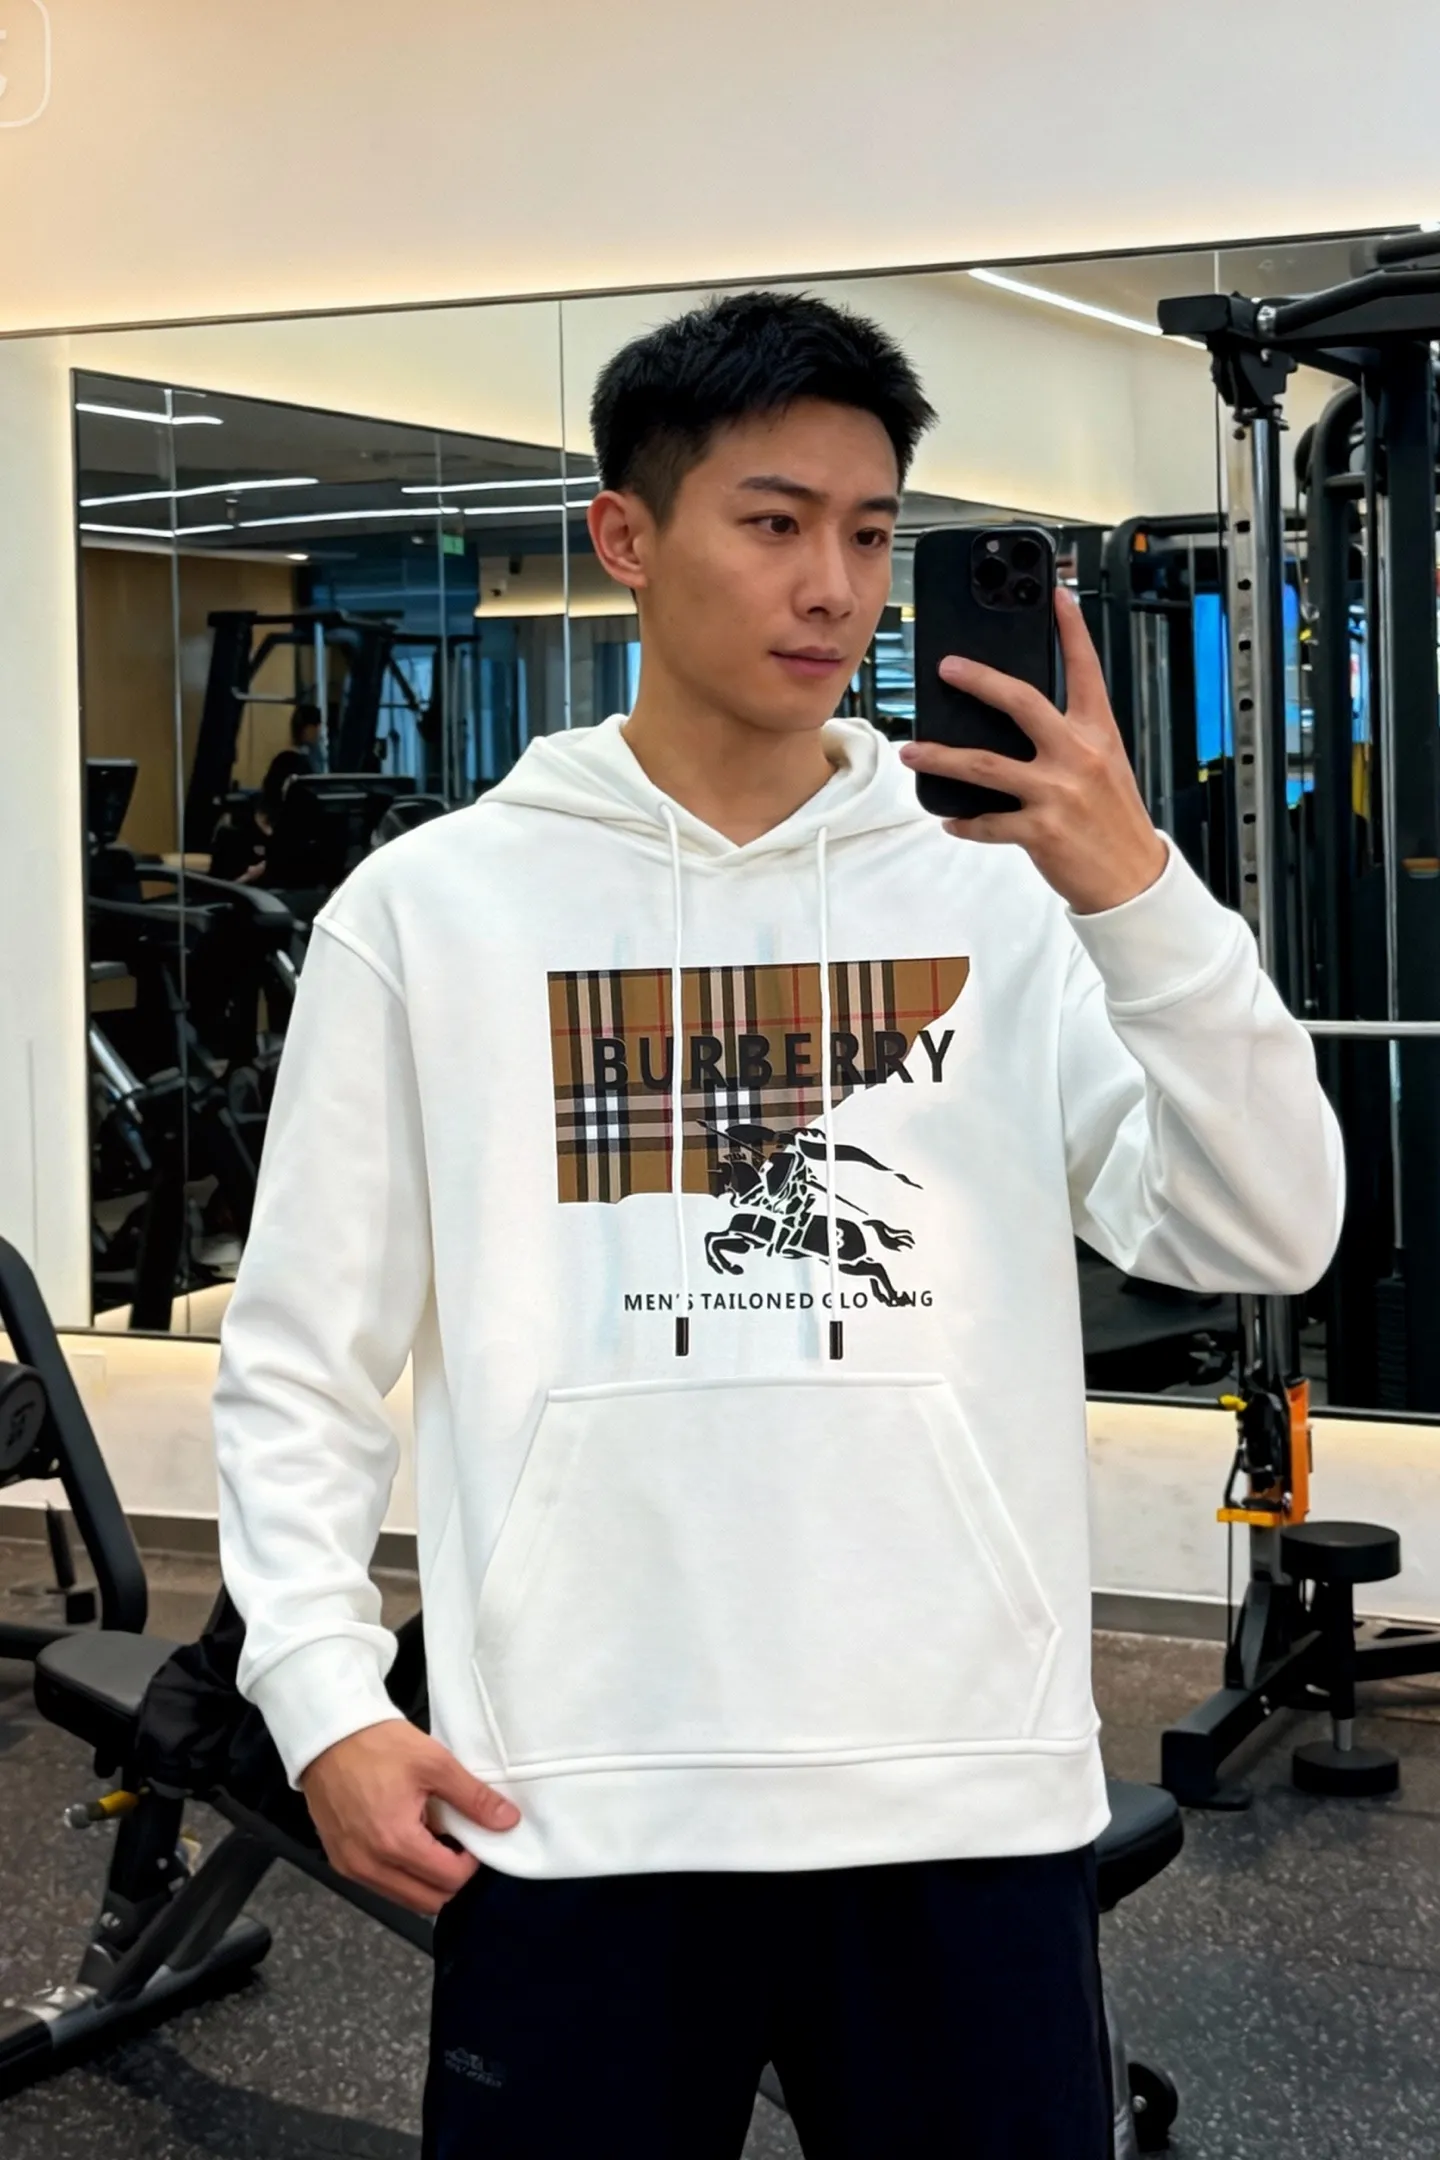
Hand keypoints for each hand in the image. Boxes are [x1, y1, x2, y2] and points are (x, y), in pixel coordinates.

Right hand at [299, 1720, 519, 1915]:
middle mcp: (370, 1866)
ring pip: (403, 1899)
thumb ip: (473, 1798)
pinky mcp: (339, 1862)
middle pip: (428, 1901)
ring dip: (425, 1880)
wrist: (329, 1736)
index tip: (471, 1836)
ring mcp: (351, 1868)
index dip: (471, 1862)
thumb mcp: (434, 1763)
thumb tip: (508, 1821)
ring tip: (431, 1839)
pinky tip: (406, 1841)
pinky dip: (400, 1875)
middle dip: (450, 1878)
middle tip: (455, 1842)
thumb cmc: (380, 1745)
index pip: (449, 1880)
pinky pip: (380, 1886)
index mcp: (396, 1843)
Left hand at [899, 586, 1168, 914]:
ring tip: (913, 750)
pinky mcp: (1039, 830)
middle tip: (947, 667)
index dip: (1072, 629)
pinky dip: (964, 821)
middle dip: (978, 680)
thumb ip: (1070, 739)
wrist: (1132, 880)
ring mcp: (1057, 792)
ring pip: (984, 764)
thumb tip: (1020, 721)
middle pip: (1020, 702)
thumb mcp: (1105, 767)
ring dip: (941, 756)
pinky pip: (987, 821)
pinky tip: (949, 818)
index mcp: (1099, 733)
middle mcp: (1078, 755)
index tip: (1056, 595)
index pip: (1086, 670)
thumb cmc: (1115, 822)